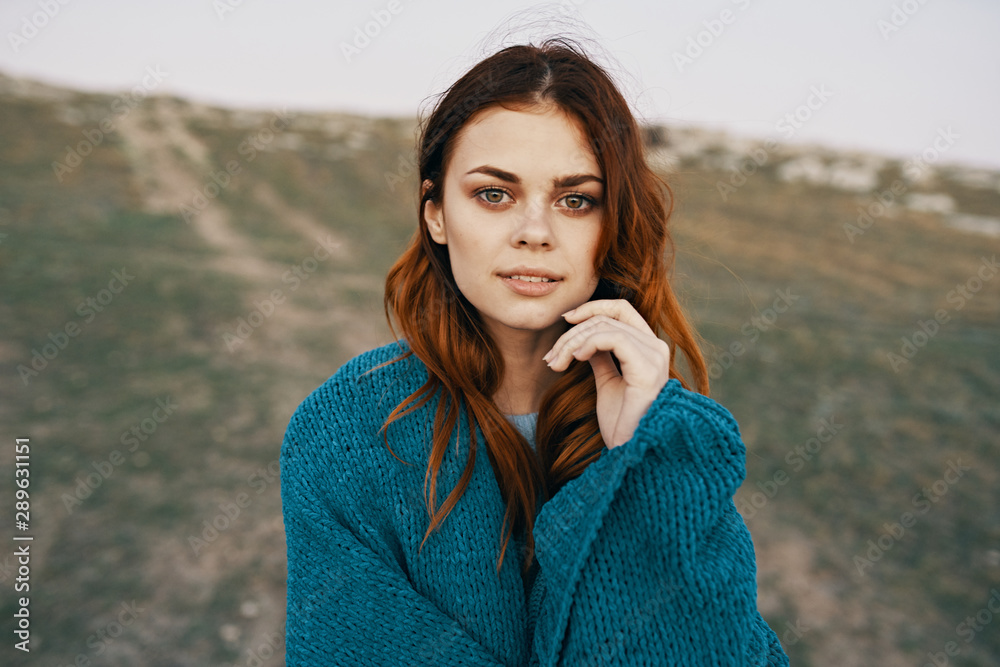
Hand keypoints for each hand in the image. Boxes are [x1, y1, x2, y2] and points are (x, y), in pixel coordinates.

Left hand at [542, 299, 671, 448]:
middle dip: (572, 332)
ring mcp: (654, 356)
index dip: (591, 308)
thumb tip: (584, 338)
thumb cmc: (622, 423)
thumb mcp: (608, 382)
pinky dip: (588, 343)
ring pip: (604, 327)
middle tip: (552, 357)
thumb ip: (601, 357)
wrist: (633, 452)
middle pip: (608, 316)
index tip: (565, 320)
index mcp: (648, 348)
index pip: (621, 309)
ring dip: (573, 342)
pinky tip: (576, 358)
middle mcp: (656, 347)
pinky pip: (613, 338)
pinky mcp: (646, 369)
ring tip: (557, 363)